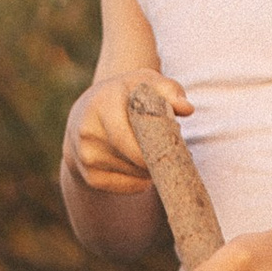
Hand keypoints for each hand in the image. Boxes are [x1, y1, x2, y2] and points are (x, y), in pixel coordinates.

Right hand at [63, 68, 192, 194]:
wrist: (89, 112)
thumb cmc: (127, 96)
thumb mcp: (146, 83)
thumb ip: (169, 90)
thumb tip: (186, 108)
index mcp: (101, 104)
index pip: (122, 137)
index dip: (146, 152)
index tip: (168, 154)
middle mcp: (87, 131)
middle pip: (130, 159)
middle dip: (155, 160)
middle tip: (172, 153)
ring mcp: (85, 156)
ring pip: (131, 174)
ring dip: (149, 170)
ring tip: (154, 155)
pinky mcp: (89, 176)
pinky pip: (125, 187)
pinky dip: (139, 181)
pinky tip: (141, 167)